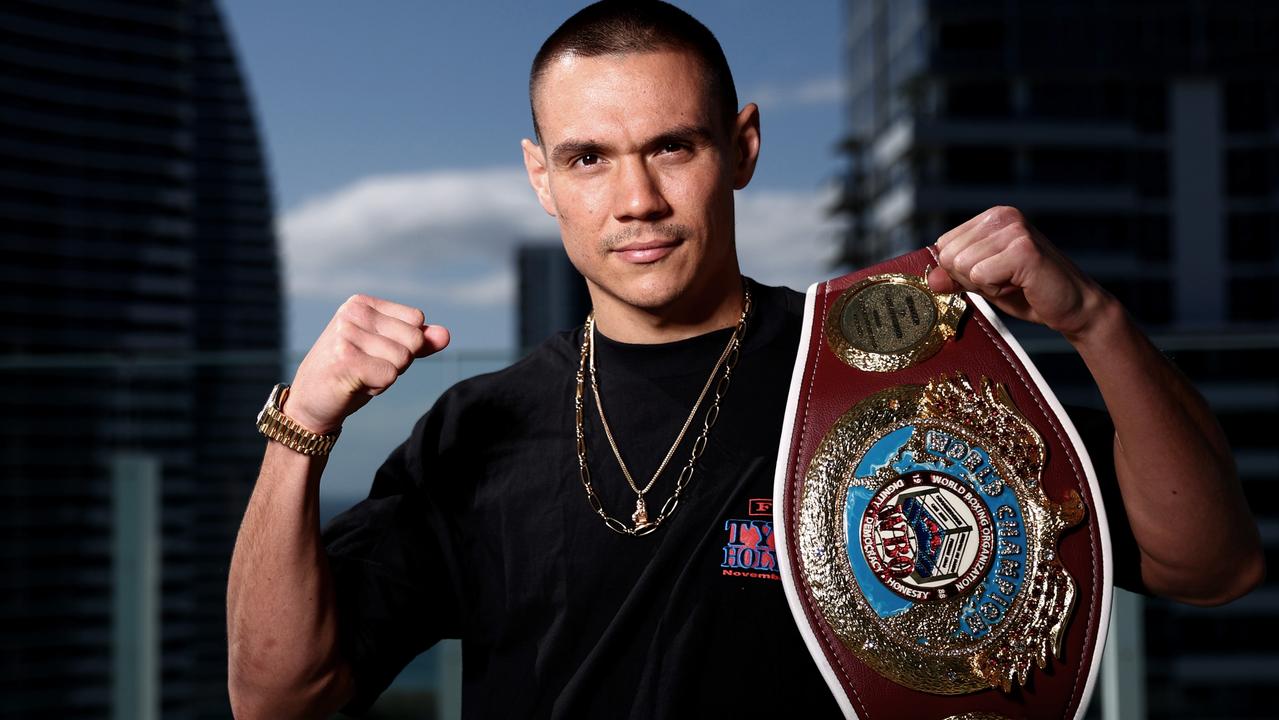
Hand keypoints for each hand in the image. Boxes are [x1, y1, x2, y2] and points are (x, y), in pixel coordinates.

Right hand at [284, 295, 450, 433]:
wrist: (311, 403)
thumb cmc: (352, 373)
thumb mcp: (387, 351)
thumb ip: (418, 341)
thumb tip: (446, 335)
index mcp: (361, 303)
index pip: (416, 320)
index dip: (405, 345)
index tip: (375, 353)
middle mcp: (352, 313)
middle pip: (413, 339)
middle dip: (398, 362)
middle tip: (367, 367)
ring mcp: (346, 335)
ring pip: (403, 359)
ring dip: (386, 376)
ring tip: (359, 375)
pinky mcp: (346, 360)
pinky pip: (390, 375)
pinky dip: (377, 386)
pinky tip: (355, 384)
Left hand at [926, 206, 1112, 339]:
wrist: (1072, 308)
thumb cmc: (1027, 292)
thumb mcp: (982, 283)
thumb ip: (954, 277)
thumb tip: (930, 277)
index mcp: (992, 218)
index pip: (944, 245)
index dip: (963, 271)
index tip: (994, 274)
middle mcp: (1003, 216)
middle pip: (950, 256)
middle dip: (973, 279)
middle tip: (1007, 281)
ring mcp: (1015, 230)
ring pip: (964, 267)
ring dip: (987, 286)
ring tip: (1015, 282)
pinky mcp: (1023, 250)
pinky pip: (980, 276)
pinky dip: (997, 290)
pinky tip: (1021, 285)